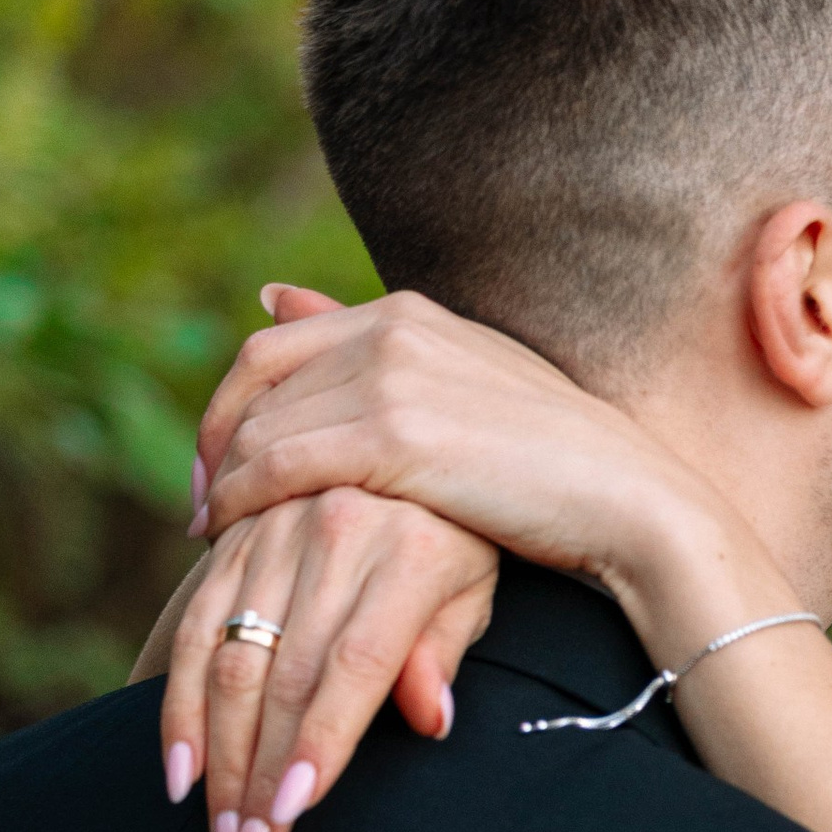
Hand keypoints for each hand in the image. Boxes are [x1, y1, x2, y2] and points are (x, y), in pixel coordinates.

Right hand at [164, 489, 498, 831]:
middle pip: (284, 673)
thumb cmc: (460, 537)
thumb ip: (445, 648)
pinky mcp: (231, 535)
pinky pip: (194, 625)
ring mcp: (273, 528)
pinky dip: (179, 701)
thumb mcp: (476, 584)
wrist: (414, 434)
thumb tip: (430, 720)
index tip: (293, 812)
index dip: (320, 741)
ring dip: (213, 755)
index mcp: (409, 551)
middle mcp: (334, 532)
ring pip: (227, 657)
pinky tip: (178, 770)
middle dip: (259, 776)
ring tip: (214, 831)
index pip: (356, 665)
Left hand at [199, 286, 710, 589]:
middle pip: (258, 379)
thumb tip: (274, 295)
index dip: (232, 401)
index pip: (279, 343)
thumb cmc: (562, 466)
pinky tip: (231, 536)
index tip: (218, 456)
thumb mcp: (466, 390)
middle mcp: (393, 330)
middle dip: (214, 441)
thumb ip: (375, 349)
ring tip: (211, 529)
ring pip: (262, 425)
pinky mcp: (394, 438)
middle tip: (201, 500)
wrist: (629, 500)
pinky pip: (280, 465)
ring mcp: (393, 378)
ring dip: (221, 479)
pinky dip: (241, 500)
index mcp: (411, 314)